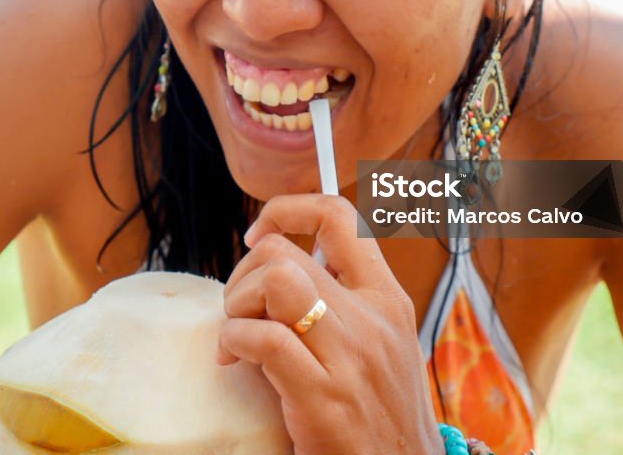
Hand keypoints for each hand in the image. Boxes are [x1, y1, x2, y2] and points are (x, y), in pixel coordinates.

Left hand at [217, 193, 444, 454]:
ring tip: (237, 336)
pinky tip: (234, 360)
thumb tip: (281, 268)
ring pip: (275, 280)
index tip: (257, 235)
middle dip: (242, 276)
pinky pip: (264, 339)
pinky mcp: (326, 399)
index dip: (287, 209)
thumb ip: (344, 303)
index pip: (340, 216)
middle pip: (283, 251)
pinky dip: (234, 342)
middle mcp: (374, 318)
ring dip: (238, 304)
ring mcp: (352, 357)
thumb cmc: (380, 414)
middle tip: (239, 313)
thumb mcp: (380, 345)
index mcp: (388, 298)